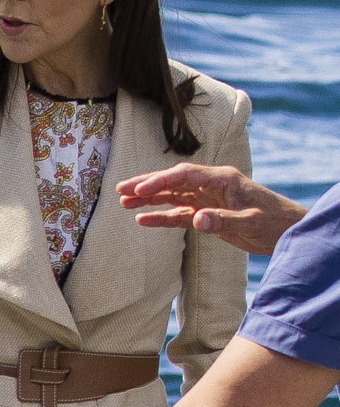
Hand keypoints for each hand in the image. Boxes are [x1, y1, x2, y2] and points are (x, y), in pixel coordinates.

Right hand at [116, 159, 310, 256]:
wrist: (286, 230)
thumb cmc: (273, 221)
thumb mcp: (249, 221)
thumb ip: (222, 220)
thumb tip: (196, 220)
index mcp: (223, 179)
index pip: (185, 176)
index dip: (161, 181)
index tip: (140, 189)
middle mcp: (212, 186)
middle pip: (174, 182)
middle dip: (147, 185)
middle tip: (120, 189)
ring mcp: (208, 201)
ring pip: (173, 198)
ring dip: (149, 200)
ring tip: (123, 202)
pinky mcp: (208, 216)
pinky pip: (179, 215)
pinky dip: (161, 217)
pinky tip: (142, 220)